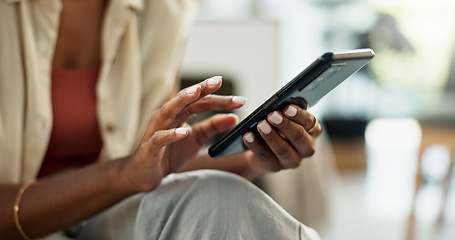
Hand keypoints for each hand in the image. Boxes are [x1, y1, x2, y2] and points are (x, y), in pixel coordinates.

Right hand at [121, 76, 246, 191]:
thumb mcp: (196, 139)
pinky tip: (184, 131)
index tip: (241, 99)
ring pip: (168, 110)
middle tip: (219, 81)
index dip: (220, 99)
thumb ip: (213, 127)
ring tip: (197, 92)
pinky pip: (160, 138)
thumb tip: (235, 117)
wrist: (145, 175)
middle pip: (186, 100)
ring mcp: (156, 130)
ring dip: (182, 100)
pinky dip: (171, 133)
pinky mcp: (149, 147)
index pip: (201, 101)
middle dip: (202, 89)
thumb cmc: (170, 153)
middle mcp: (167, 116)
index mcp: (179, 114)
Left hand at [242, 104, 321, 173]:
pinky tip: (248, 135)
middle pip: (298, 137)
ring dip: (271, 136)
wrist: (263, 146)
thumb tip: (277, 104)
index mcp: (312, 130)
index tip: (287, 108)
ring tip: (261, 124)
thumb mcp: (284, 116)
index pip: (309, 122)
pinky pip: (265, 156)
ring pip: (283, 149)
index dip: (298, 115)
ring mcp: (292, 160)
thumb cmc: (277, 126)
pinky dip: (255, 144)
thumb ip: (284, 110)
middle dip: (284, 125)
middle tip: (272, 115)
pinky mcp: (275, 167)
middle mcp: (306, 147)